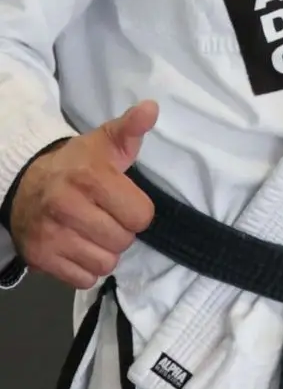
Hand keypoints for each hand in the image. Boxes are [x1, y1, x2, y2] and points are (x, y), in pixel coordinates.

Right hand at [9, 101, 156, 289]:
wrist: (24, 184)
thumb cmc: (76, 164)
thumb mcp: (105, 142)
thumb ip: (131, 128)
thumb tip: (151, 109)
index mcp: (90, 178)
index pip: (140, 216)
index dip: (138, 211)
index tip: (125, 203)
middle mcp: (67, 207)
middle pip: (123, 241)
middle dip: (121, 232)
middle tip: (108, 218)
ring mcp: (50, 235)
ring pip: (104, 264)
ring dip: (104, 252)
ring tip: (94, 234)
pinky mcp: (38, 258)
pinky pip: (82, 279)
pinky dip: (85, 269)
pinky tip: (79, 248)